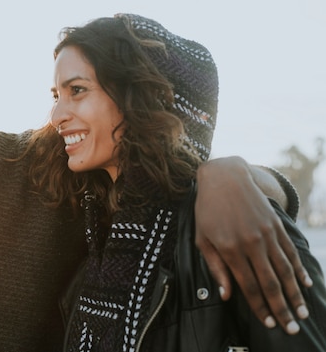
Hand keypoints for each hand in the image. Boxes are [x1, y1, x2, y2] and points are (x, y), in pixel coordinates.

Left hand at [195, 156, 312, 334]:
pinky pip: (289, 252)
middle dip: (282, 309)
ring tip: (301, 313)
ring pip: (285, 270)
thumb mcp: (202, 238)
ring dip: (295, 294)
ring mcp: (266, 234)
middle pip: (270, 283)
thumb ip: (215, 266)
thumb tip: (226, 295)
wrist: (225, 177)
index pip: (249, 286)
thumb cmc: (207, 210)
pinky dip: (298, 269)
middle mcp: (251, 243)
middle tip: (292, 328)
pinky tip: (304, 284)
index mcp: (230, 249)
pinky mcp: (275, 225)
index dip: (260, 307)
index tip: (269, 323)